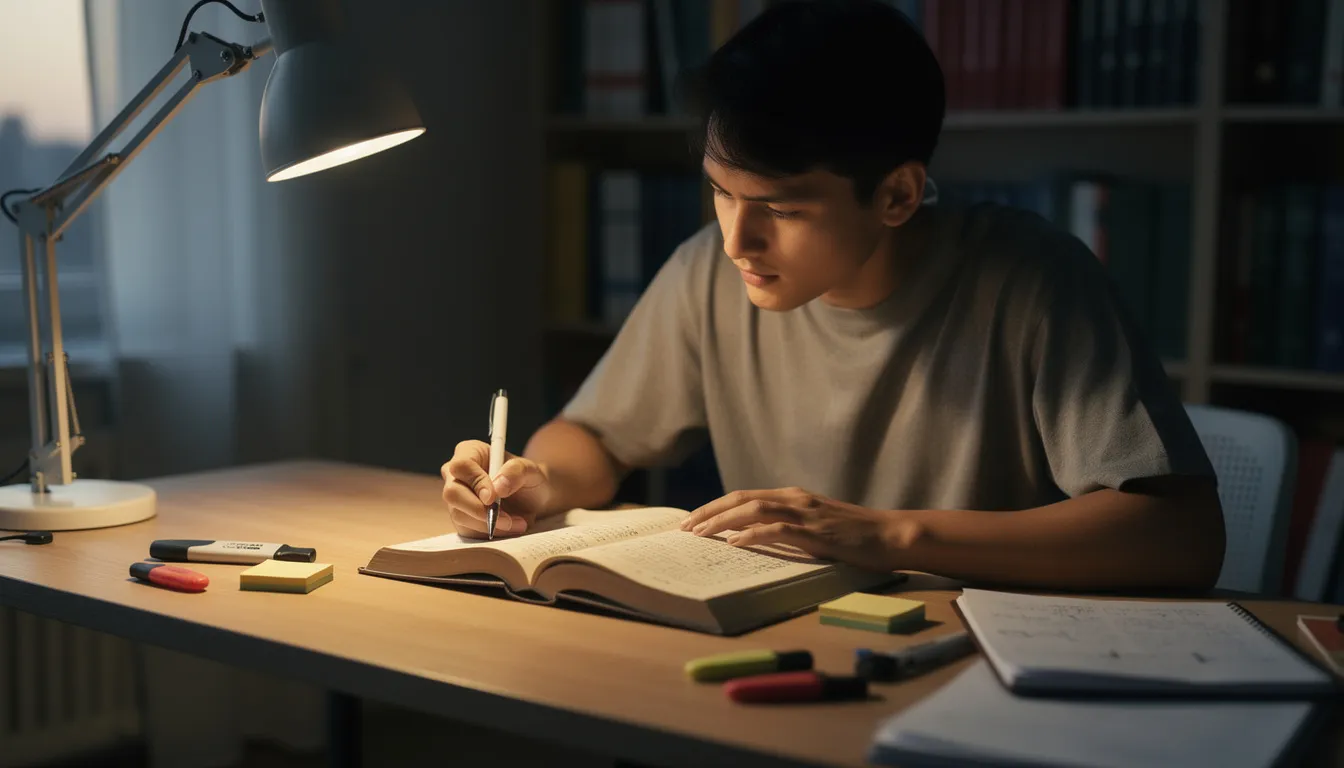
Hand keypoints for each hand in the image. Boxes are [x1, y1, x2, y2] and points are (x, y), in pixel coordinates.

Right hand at [441, 440, 550, 537]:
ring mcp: (456, 498)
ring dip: (489, 525)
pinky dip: (490, 533)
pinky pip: (467, 531)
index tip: (493, 498)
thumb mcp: (531, 470)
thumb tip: (498, 487)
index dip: (476, 483)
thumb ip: (516, 471)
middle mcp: (456, 475)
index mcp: (469, 452)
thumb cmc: (529, 479)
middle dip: (479, 510)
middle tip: (508, 519)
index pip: (461, 467)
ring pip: (459, 515)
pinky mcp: (461, 519)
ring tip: (518, 523)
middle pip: (452, 493)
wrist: (533, 501)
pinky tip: (509, 528)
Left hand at [679, 487, 902, 571]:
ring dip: (722, 521)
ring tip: (700, 535)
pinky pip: (777, 529)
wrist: (891, 535)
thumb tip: (754, 538)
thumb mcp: (816, 526)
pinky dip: (752, 534)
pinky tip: (734, 543)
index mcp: (793, 496)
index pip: (744, 496)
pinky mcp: (816, 532)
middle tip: (685, 528)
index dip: (715, 507)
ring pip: (753, 509)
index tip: (693, 520)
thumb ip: (788, 527)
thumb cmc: (855, 536)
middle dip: (709, 512)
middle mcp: (795, 499)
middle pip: (741, 498)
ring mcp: (806, 514)